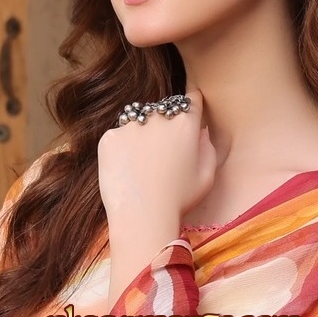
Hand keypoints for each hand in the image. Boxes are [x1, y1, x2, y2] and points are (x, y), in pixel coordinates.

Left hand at [96, 88, 217, 227]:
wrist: (142, 216)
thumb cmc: (179, 201)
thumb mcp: (207, 177)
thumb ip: (208, 148)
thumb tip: (201, 132)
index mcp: (185, 124)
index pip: (190, 100)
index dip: (191, 104)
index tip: (189, 111)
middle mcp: (158, 118)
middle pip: (162, 110)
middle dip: (164, 123)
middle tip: (161, 152)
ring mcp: (130, 126)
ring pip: (137, 121)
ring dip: (140, 133)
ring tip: (141, 163)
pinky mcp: (109, 138)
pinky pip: (117, 136)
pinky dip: (121, 148)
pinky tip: (126, 170)